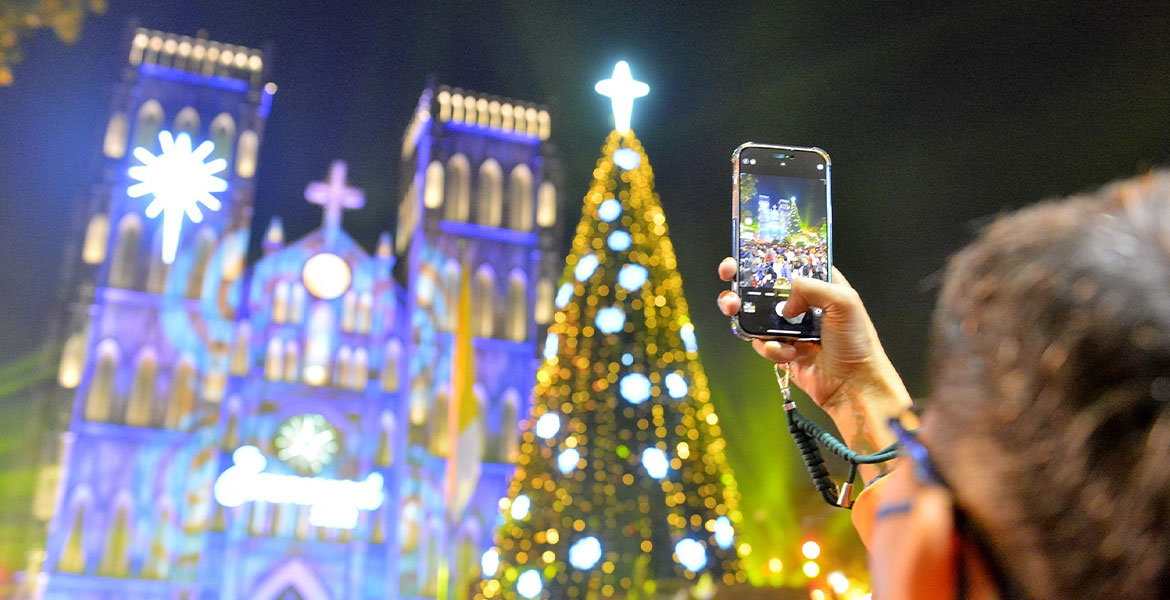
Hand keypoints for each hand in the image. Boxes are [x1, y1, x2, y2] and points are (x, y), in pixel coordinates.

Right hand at [717, 258, 911, 452]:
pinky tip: (788, 353)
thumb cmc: (857, 343)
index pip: (790, 263)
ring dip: (743, 313)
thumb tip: (784, 303)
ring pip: (756, 315)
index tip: (746, 254)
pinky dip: (770, 348)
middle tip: (729, 279)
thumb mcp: (843, 301)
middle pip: (764, 287)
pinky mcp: (783, 350)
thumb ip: (810, 287)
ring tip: (736, 311)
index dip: (767, 258)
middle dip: (742, 283)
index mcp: (820, 286)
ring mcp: (791, 328)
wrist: (853, 385)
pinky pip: (762, 343)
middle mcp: (804, 304)